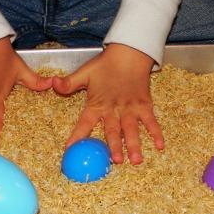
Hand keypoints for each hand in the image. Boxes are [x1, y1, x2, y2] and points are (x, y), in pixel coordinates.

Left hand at [52, 43, 164, 164]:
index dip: (77, 136)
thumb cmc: (105, 65)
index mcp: (97, 103)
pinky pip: (151, 121)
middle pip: (113, 130)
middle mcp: (114, 109)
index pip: (85, 122)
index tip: (70, 150)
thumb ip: (69, 83)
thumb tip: (52, 84)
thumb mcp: (84, 73)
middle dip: (114, 146)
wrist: (128, 53)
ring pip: (132, 129)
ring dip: (134, 144)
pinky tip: (160, 146)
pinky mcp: (144, 105)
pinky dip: (156, 133)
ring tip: (136, 160)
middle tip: (115, 160)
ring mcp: (131, 108)